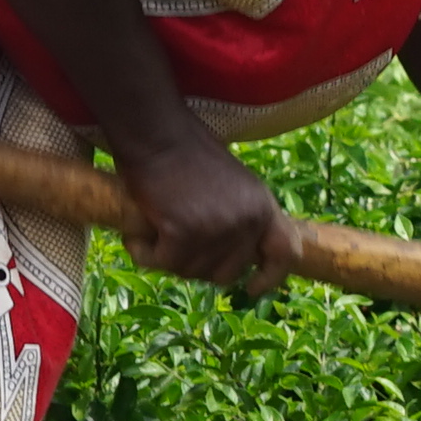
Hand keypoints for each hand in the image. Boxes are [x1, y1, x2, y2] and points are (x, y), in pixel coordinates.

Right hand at [116, 140, 282, 291]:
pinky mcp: (185, 234)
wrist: (157, 132)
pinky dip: (144, 253)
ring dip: (167, 257)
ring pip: (190, 271)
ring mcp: (218, 230)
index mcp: (264, 207)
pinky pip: (162, 263)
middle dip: (198, 264)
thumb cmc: (187, 152)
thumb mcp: (234, 185)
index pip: (284, 253)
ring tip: (154, 229)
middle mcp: (248, 222)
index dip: (270, 277)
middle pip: (226, 274)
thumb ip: (240, 217)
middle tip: (173, 241)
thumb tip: (234, 258)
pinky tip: (135, 237)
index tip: (251, 288)